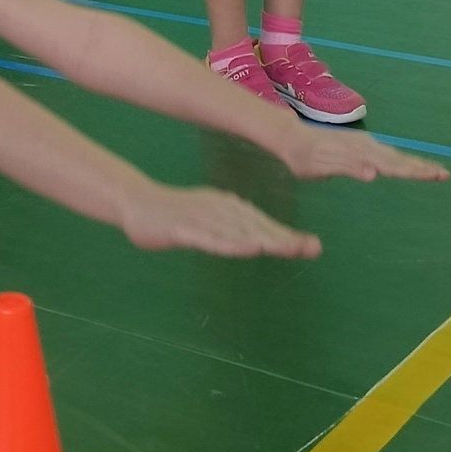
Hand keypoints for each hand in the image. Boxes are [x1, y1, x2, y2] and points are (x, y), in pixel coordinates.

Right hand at [122, 180, 320, 259]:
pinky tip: (249, 248)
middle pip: (256, 227)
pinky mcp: (184, 229)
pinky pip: (211, 238)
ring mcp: (202, 218)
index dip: (286, 235)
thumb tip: (256, 237)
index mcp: (227, 208)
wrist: (137, 202)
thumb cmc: (176, 214)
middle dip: (284, 238)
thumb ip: (231, 229)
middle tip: (312, 247)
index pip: (262, 224)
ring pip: (238, 232)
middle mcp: (220, 210)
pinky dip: (232, 243)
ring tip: (289, 248)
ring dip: (265, 240)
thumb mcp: (209, 220)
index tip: (313, 246)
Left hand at [282, 125, 448, 183]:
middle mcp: (366, 147)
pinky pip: (386, 154)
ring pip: (394, 156)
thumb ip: (348, 168)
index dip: (416, 171)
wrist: (291, 137)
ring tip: (433, 171)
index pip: (394, 166)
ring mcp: (364, 144)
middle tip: (445, 175)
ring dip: (414, 164)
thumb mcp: (321, 167)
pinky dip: (400, 161)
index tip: (437, 175)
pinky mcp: (360, 145)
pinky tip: (405, 165)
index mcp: (360, 154)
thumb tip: (374, 174)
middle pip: (399, 160)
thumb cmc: (303, 158)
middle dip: (422, 168)